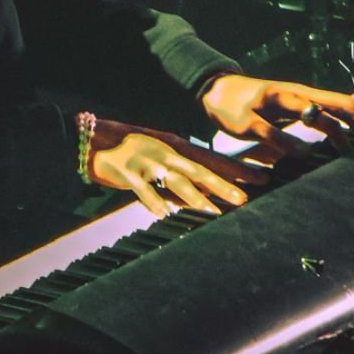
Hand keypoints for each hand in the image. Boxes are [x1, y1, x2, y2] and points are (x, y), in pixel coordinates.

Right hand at [86, 120, 259, 216]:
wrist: (92, 138)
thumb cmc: (129, 151)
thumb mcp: (159, 155)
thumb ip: (181, 172)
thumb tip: (205, 190)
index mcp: (176, 147)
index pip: (213, 159)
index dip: (237, 169)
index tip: (262, 178)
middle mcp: (166, 153)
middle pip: (200, 171)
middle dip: (224, 186)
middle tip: (245, 199)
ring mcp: (147, 162)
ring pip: (175, 182)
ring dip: (195, 198)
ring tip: (212, 213)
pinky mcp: (127, 173)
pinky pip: (142, 190)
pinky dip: (153, 202)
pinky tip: (164, 215)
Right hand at [199, 73, 353, 149]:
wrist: (216, 90)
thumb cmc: (257, 103)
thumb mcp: (288, 108)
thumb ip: (311, 119)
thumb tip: (341, 137)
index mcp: (303, 94)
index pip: (341, 102)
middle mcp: (292, 95)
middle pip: (333, 103)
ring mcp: (270, 105)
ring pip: (307, 112)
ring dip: (330, 130)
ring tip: (345, 150)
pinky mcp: (248, 120)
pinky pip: (273, 132)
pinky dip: (289, 144)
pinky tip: (300, 154)